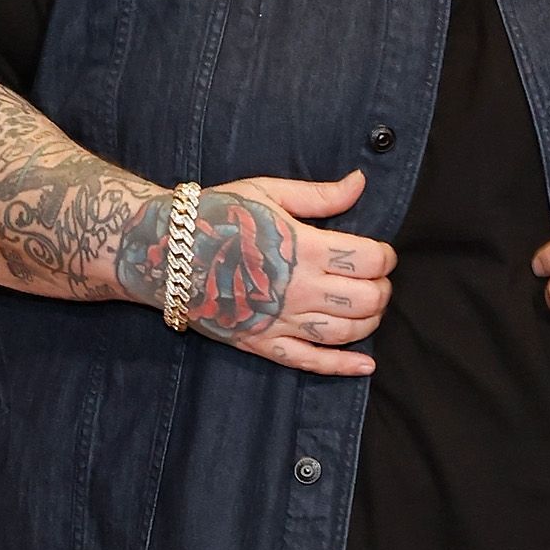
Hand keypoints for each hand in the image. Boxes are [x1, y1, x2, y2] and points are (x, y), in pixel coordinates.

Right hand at [127, 169, 394, 376]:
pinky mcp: (263, 344)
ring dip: (369, 321)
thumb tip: (360, 182)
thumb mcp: (267, 192)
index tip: (380, 253)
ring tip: (369, 307)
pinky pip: (311, 363)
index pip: (368, 259)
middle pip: (365, 298)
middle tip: (375, 279)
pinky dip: (343, 367)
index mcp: (301, 246)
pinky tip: (366, 366)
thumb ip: (319, 195)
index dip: (385, 256)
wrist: (164, 252)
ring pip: (346, 332)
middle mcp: (296, 288)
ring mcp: (280, 320)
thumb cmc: (216, 216)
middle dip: (381, 289)